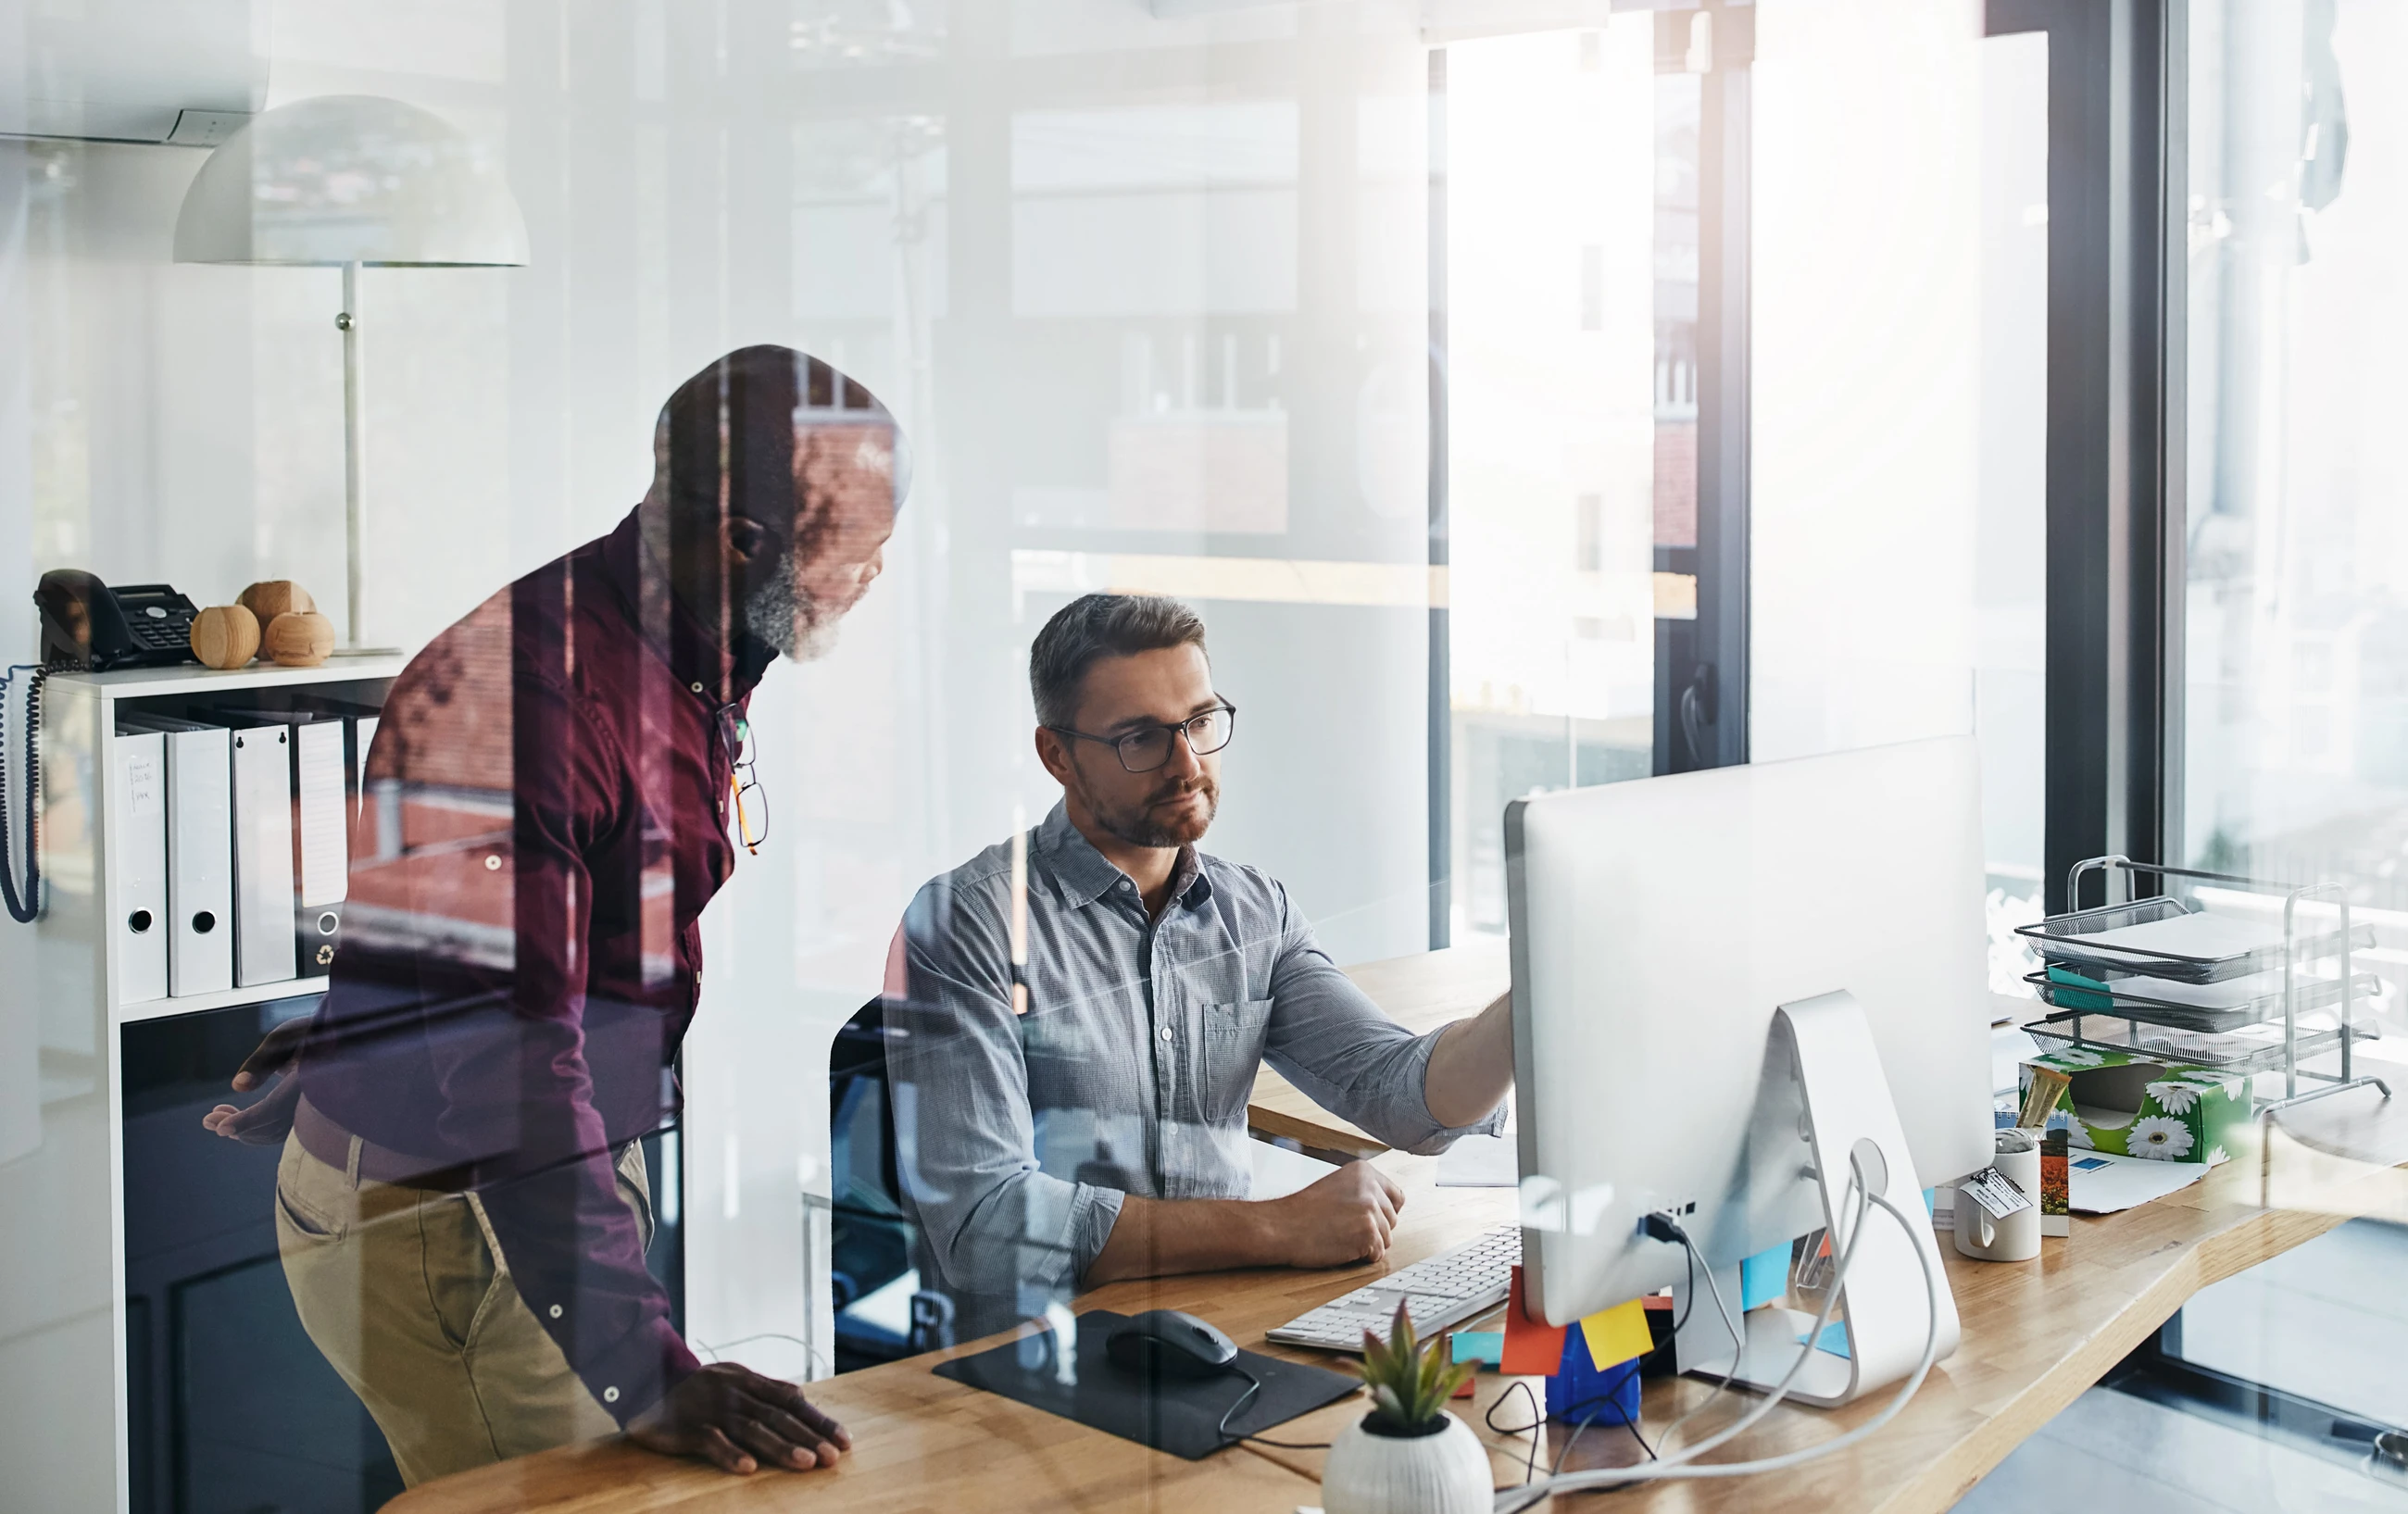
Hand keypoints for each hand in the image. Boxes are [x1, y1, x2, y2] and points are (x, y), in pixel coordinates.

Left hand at [200, 1016, 310, 1144]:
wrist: (337, 1039)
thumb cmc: (310, 1033)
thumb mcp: (284, 1038)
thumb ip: (261, 1061)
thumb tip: (237, 1087)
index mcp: (309, 1078)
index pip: (274, 1109)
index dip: (246, 1121)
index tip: (220, 1129)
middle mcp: (313, 1100)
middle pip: (272, 1126)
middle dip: (238, 1127)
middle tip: (207, 1120)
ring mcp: (312, 1111)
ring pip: (275, 1132)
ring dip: (244, 1129)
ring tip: (218, 1115)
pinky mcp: (305, 1116)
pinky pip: (280, 1129)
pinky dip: (257, 1128)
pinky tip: (238, 1117)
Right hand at [626, 1362, 851, 1474]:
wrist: (646, 1382)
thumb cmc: (699, 1389)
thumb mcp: (734, 1379)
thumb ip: (764, 1390)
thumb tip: (800, 1399)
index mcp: (749, 1381)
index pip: (792, 1401)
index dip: (819, 1421)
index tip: (844, 1441)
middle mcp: (735, 1393)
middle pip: (778, 1416)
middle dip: (809, 1437)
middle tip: (833, 1457)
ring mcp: (712, 1409)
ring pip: (752, 1429)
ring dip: (781, 1447)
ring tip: (806, 1463)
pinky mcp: (688, 1427)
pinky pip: (711, 1442)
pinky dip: (730, 1454)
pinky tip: (748, 1468)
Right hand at [1269, 1161, 1404, 1268]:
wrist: (1282, 1226)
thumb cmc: (1303, 1212)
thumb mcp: (1338, 1187)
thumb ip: (1364, 1192)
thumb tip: (1390, 1209)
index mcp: (1364, 1171)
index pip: (1397, 1197)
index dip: (1383, 1213)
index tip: (1367, 1219)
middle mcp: (1371, 1187)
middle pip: (1392, 1220)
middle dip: (1374, 1230)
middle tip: (1344, 1229)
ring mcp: (1371, 1209)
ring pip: (1386, 1239)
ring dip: (1366, 1245)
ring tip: (1340, 1237)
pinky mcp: (1368, 1233)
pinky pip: (1377, 1255)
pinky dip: (1361, 1258)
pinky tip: (1340, 1247)